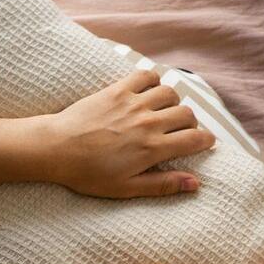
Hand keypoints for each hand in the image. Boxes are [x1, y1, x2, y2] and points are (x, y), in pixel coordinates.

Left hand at [31, 70, 217, 198]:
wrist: (56, 149)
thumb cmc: (88, 174)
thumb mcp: (126, 188)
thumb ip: (163, 185)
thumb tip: (196, 184)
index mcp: (152, 149)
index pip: (195, 139)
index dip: (206, 141)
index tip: (205, 143)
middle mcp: (148, 123)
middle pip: (187, 114)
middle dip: (189, 123)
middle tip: (179, 131)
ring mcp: (134, 104)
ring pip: (171, 92)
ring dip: (173, 101)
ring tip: (163, 112)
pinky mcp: (118, 90)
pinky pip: (147, 75)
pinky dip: (153, 80)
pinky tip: (147, 92)